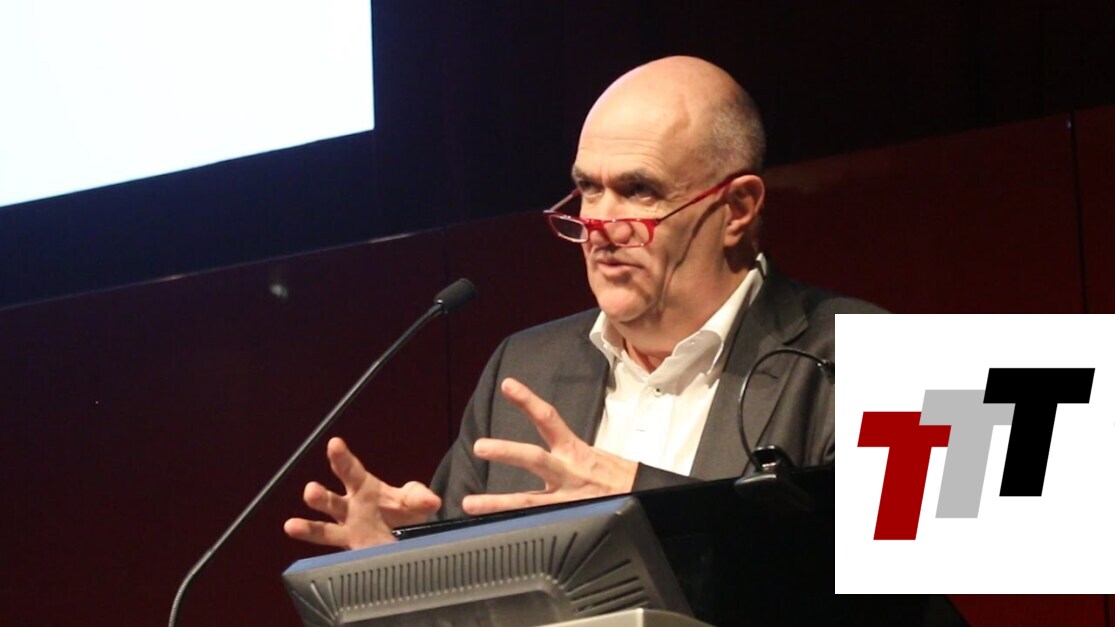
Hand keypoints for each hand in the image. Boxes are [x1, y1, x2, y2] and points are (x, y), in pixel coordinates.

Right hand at [283, 437, 440, 549]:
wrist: (405, 536)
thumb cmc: (403, 511)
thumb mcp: (414, 501)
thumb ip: (420, 498)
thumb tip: (431, 501)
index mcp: (363, 487)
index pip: (350, 470)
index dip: (342, 457)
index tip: (334, 444)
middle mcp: (350, 507)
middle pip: (331, 500)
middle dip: (320, 496)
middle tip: (311, 490)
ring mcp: (347, 529)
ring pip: (324, 527)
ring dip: (310, 527)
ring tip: (293, 526)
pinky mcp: (350, 548)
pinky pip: (330, 547)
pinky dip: (316, 544)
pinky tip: (296, 535)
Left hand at [461, 377, 637, 514]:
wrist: (650, 497)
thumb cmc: (619, 477)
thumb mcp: (594, 456)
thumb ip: (566, 452)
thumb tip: (543, 441)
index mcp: (576, 450)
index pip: (549, 420)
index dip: (528, 401)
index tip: (508, 386)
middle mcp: (569, 472)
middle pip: (535, 458)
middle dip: (506, 452)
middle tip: (480, 446)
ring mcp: (567, 498)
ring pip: (529, 501)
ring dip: (496, 503)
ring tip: (470, 503)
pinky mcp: (570, 518)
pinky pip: (540, 523)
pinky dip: (518, 528)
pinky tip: (494, 530)